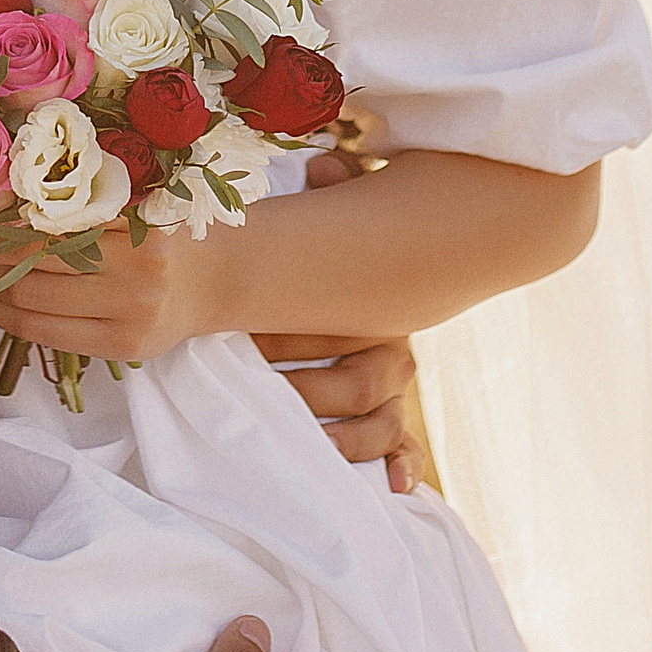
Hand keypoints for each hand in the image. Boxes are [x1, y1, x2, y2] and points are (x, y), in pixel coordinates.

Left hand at [0, 217, 224, 367]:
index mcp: (134, 213)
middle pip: (27, 258)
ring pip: (29, 299)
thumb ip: (70, 194)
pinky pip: (43, 333)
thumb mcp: (123, 195)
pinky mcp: (122, 347)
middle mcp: (138, 266)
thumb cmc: (154, 224)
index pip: (37, 217)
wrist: (213, 277)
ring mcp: (131, 312)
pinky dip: (5, 315)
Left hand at [278, 117, 423, 490]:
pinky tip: (396, 488)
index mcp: (370, 304)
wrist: (386, 290)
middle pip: (359, 379)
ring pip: (378, 420)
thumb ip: (335, 190)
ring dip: (339, 435)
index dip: (291, 335)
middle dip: (305, 386)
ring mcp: (395, 391)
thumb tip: (326, 163)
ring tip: (303, 439)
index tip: (244, 337)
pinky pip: (406, 448)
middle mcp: (392, 351)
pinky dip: (403, 467)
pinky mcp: (396, 422)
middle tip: (256, 384)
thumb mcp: (341, 220)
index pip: (340, 326)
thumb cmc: (338, 260)